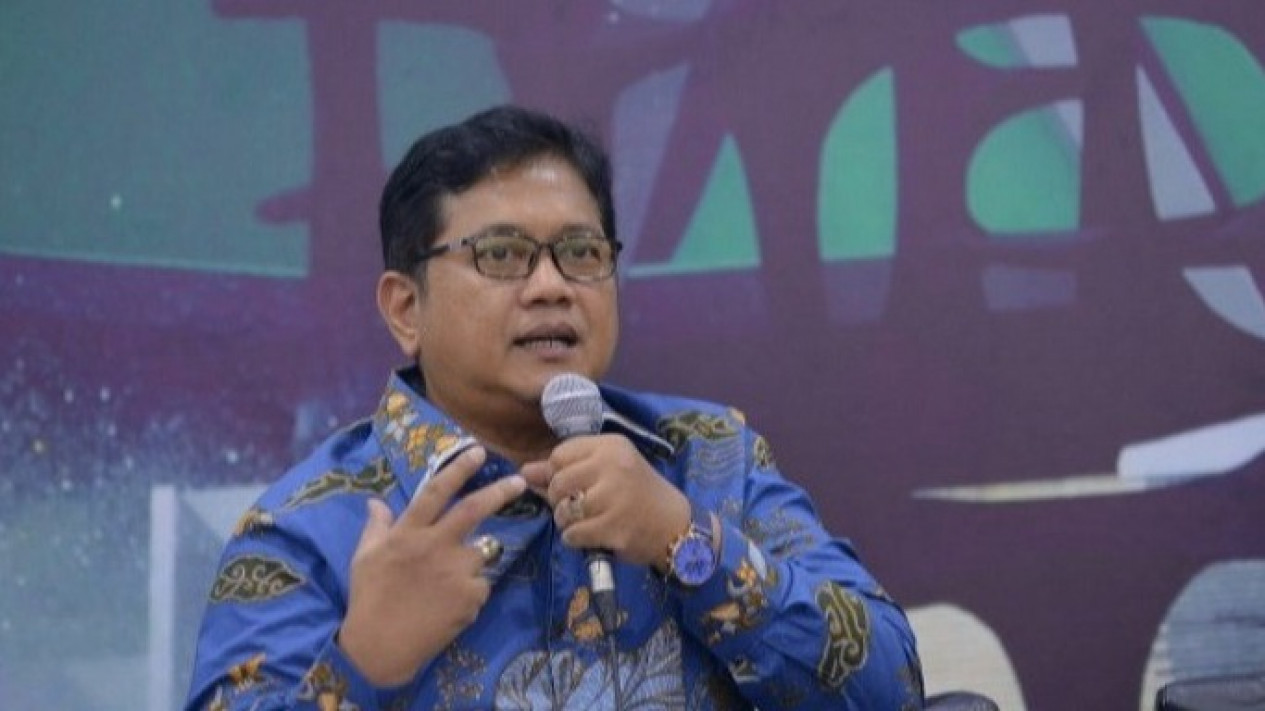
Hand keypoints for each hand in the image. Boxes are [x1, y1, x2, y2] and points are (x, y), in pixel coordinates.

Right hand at [338, 447, 525, 684]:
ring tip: (449, 582)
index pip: (436, 491)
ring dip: (475, 559)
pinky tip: (451, 605)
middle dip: (500, 491)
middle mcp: (435, 545)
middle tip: (520, 481)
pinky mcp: (470, 596)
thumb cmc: (368, 600)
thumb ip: (376, 527)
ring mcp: (455, 570)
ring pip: (481, 551)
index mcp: (407, 533)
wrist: (380, 647)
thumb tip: (375, 502)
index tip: (478, 451)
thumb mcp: (364, 558)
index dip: (458, 468)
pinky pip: (481, 584)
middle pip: (474, 510)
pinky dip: (472, 590)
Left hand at [520, 435, 689, 570]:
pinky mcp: (614, 527)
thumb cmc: (638, 494)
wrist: (675, 525)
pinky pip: (573, 534)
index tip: (573, 485)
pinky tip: (592, 536)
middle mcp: (613, 466)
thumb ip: (567, 469)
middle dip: (559, 500)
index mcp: (611, 446)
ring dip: (567, 522)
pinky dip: (576, 539)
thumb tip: (524, 472)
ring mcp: (614, 497)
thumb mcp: (608, 471)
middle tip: (578, 507)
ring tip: (585, 522)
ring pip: (563, 511)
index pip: (560, 454)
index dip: (557, 473)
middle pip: (558, 483)